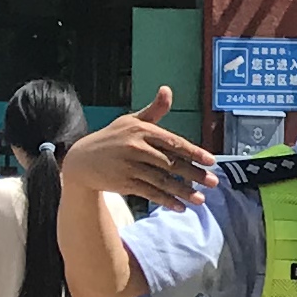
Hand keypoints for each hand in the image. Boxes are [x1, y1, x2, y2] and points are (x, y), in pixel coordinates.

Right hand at [65, 87, 209, 210]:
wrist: (82, 160)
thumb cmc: (112, 138)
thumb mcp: (130, 121)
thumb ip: (154, 110)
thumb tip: (167, 89)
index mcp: (142, 131)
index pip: (174, 143)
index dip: (194, 152)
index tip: (211, 161)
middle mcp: (137, 148)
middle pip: (171, 163)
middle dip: (195, 174)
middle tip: (214, 182)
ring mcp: (130, 166)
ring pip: (162, 181)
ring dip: (183, 192)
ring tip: (201, 200)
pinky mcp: (124, 182)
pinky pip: (150, 192)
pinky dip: (166, 201)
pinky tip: (180, 207)